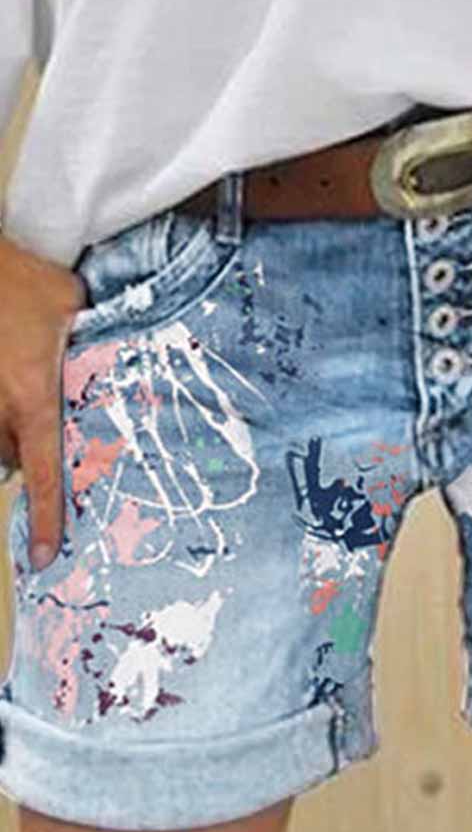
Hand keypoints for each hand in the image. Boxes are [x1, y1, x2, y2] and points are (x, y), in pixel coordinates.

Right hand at [0, 232, 86, 570]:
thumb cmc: (25, 278)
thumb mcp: (72, 306)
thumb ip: (86, 338)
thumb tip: (101, 345)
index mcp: (33, 393)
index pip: (42, 468)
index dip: (45, 515)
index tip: (44, 553)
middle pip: (10, 458)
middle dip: (24, 451)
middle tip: (42, 426)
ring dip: (4, 429)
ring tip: (17, 389)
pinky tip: (7, 373)